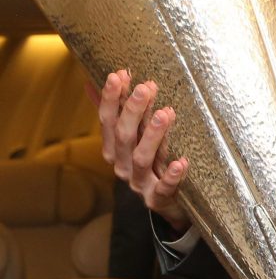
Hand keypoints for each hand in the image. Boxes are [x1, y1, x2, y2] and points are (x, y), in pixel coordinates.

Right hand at [96, 70, 190, 232]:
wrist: (166, 203)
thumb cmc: (150, 162)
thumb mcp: (132, 137)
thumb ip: (115, 113)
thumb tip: (90, 83)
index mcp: (113, 149)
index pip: (107, 121)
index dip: (111, 98)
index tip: (119, 75)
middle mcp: (122, 165)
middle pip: (124, 136)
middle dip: (133, 110)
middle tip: (146, 88)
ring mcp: (139, 183)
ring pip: (141, 158)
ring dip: (153, 135)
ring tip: (165, 114)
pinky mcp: (157, 198)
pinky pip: (164, 187)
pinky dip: (172, 175)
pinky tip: (181, 162)